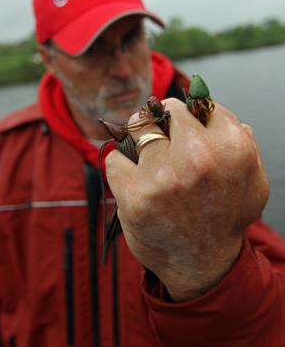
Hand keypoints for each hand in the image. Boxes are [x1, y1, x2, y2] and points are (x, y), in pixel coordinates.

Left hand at [105, 98, 268, 301]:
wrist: (202, 264)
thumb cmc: (225, 216)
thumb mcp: (253, 178)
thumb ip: (243, 140)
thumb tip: (213, 112)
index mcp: (231, 147)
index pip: (199, 105)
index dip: (191, 117)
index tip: (185, 129)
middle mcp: (197, 158)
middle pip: (165, 108)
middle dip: (162, 118)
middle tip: (161, 134)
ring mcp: (163, 177)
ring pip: (135, 125)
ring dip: (137, 135)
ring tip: (144, 152)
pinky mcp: (133, 196)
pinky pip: (114, 157)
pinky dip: (120, 163)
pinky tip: (132, 176)